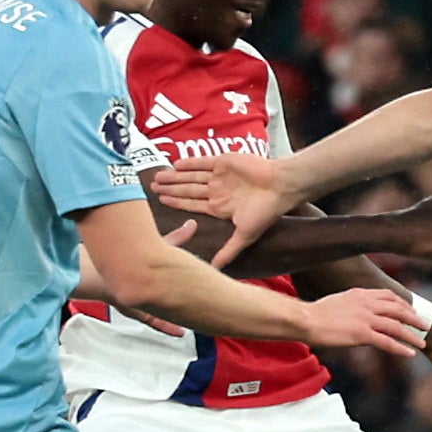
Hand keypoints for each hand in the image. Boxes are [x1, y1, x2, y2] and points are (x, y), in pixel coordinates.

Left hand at [154, 148, 290, 262]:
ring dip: (175, 176)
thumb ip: (229, 250)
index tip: (160, 201)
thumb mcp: (245, 235)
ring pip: (192, 175)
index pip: (193, 205)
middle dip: (170, 188)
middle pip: (188, 189)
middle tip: (151, 185)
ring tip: (158, 175)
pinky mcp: (224, 162)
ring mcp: (220, 176)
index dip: (177, 203)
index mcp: (221, 206)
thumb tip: (216, 269)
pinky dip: (189, 163)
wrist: (280, 186)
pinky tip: (175, 164)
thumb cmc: (266, 212)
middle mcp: (218, 190)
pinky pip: (202, 162)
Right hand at [294, 286, 430, 358]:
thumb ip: (354, 305)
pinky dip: (401, 348)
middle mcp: (366, 304)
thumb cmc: (315, 314)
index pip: (388, 295)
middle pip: (398, 309)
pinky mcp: (361, 334)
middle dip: (414, 317)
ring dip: (412, 334)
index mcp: (360, 294)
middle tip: (424, 325)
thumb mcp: (339, 301)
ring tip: (423, 342)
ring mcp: (365, 318)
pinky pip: (387, 342)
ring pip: (397, 326)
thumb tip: (361, 313)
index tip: (411, 309)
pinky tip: (410, 353)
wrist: (304, 319)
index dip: (403, 303)